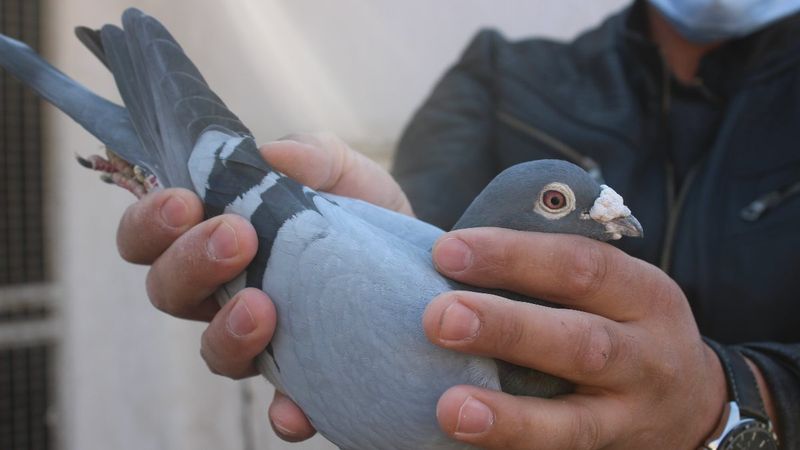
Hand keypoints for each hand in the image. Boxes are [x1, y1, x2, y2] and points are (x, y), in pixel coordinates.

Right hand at [116, 132, 409, 441]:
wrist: (415, 257)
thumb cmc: (359, 208)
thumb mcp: (342, 170)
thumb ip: (310, 154)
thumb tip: (273, 155)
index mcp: (213, 236)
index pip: (150, 236)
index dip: (150, 222)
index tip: (187, 201)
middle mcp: (223, 293)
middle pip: (169, 291)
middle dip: (191, 263)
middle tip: (237, 238)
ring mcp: (261, 340)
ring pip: (214, 352)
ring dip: (227, 332)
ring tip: (262, 307)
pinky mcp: (305, 378)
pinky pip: (281, 408)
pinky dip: (284, 412)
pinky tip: (295, 406)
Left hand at [423, 228, 727, 448]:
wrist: (693, 404)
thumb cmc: (624, 326)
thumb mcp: (616, 288)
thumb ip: (554, 272)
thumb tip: (454, 254)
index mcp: (642, 294)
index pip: (579, 265)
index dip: (513, 256)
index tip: (447, 251)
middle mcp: (645, 357)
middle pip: (579, 343)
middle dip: (506, 329)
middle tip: (440, 318)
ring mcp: (630, 418)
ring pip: (574, 423)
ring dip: (510, 418)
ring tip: (452, 409)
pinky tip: (470, 445)